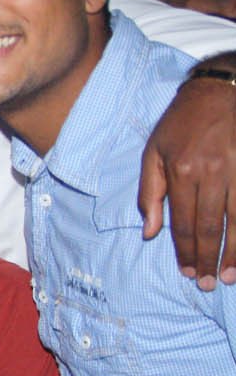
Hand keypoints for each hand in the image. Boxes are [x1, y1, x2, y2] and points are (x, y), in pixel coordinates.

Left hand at [138, 67, 235, 286]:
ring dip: (235, 252)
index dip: (186, 250)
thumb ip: (149, 194)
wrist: (219, 92)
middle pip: (211, 226)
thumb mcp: (153, 153)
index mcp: (182, 171)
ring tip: (230, 275)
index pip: (184, 222)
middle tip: (208, 284)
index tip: (188, 272)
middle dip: (209, 258)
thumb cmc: (180, 124)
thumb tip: (149, 232)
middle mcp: (212, 173)